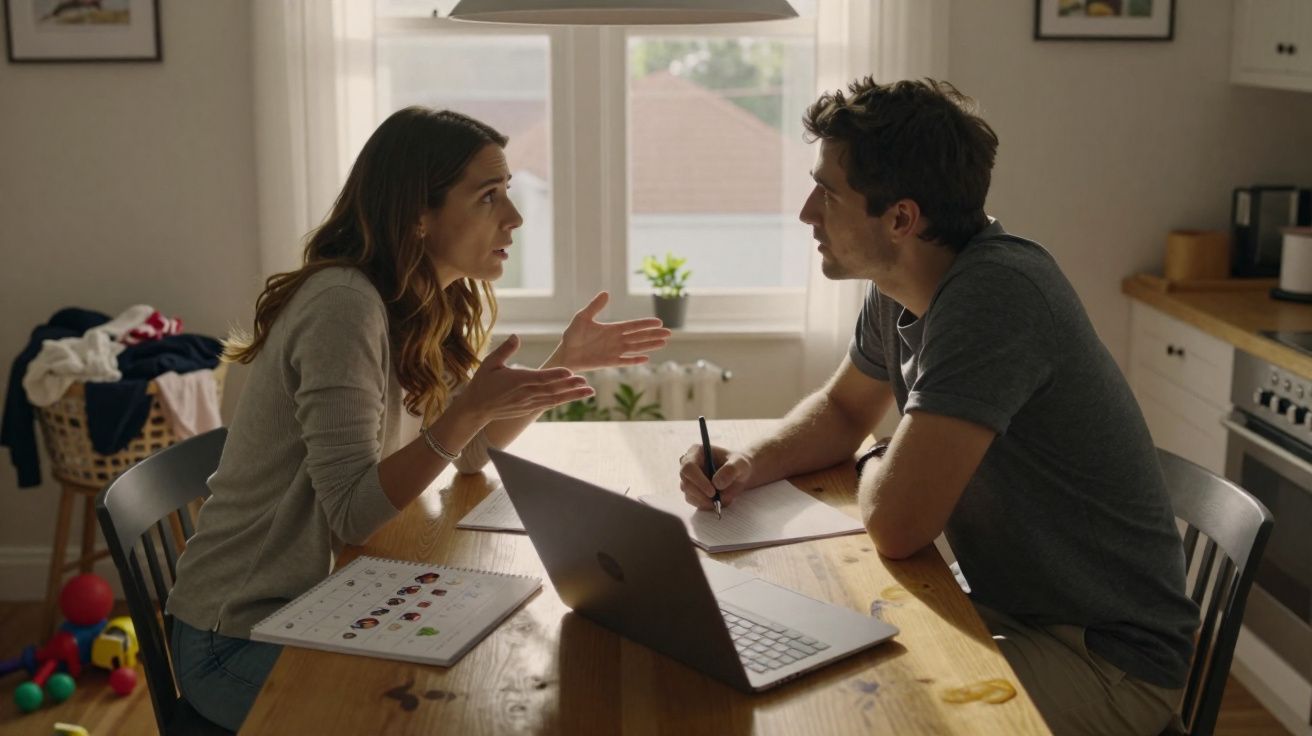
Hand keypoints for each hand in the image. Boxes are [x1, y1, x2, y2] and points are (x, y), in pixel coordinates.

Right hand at [450, 335, 594, 422]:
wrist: (476, 408)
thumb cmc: (482, 383)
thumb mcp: (489, 363)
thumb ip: (505, 350)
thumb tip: (517, 336)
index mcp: (516, 380)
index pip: (540, 377)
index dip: (556, 375)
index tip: (570, 372)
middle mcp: (525, 393)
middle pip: (551, 390)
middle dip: (570, 386)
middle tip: (587, 382)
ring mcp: (527, 403)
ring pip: (553, 399)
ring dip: (572, 396)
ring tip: (589, 391)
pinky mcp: (528, 409)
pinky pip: (548, 404)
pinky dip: (561, 400)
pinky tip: (573, 397)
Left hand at [552, 292, 671, 371]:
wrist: (565, 354)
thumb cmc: (573, 335)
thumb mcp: (583, 317)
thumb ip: (595, 307)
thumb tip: (606, 293)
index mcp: (612, 328)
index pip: (633, 326)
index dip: (646, 324)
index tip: (659, 322)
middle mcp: (616, 340)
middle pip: (639, 337)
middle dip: (654, 335)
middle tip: (669, 333)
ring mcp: (614, 351)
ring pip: (636, 348)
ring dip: (649, 345)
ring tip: (663, 343)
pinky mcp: (609, 362)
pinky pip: (625, 361)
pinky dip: (635, 360)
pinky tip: (646, 358)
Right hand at [678, 443, 753, 510]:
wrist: (741, 474)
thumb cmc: (739, 465)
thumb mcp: (740, 464)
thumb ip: (730, 470)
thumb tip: (716, 483)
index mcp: (696, 452)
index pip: (688, 467)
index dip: (698, 480)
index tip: (712, 491)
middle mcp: (688, 465)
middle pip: (685, 483)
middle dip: (701, 495)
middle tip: (717, 501)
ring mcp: (688, 479)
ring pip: (689, 495)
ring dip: (705, 501)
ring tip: (723, 498)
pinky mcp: (691, 491)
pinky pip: (694, 502)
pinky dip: (706, 504)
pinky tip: (719, 500)